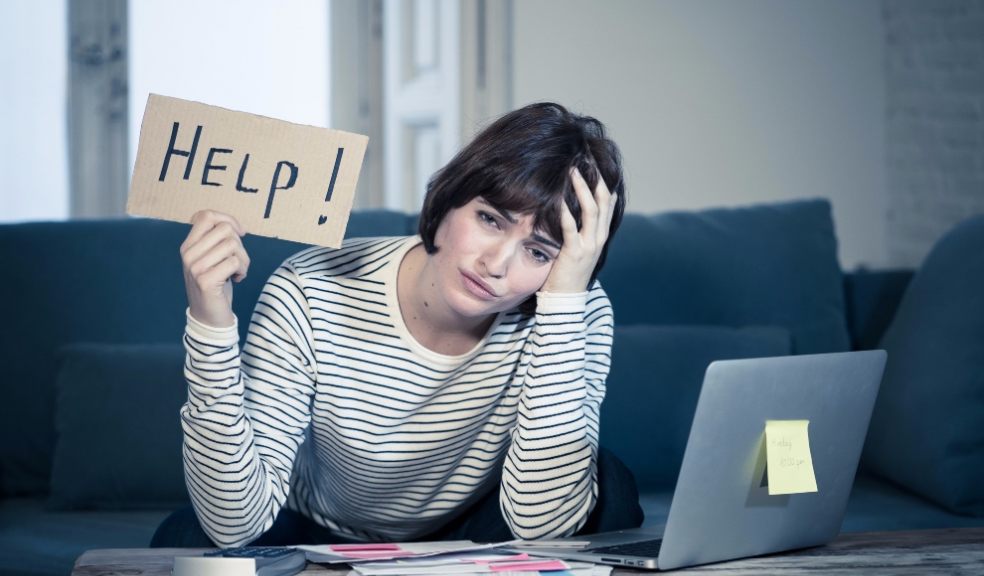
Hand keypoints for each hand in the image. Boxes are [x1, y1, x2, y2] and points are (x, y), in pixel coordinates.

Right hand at [180, 210, 249, 327]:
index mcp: (188, 245)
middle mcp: (188, 254)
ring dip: (243, 259)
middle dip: (240, 244)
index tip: (239, 233)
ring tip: (238, 271)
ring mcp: (195, 267)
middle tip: (238, 260)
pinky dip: (242, 270)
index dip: (228, 219)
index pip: (206, 216)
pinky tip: (237, 279)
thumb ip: (217, 241)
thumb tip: (236, 227)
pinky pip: (234, 262)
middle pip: (225, 229)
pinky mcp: (205, 280)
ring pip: (232, 245)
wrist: (209, 316)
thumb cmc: (215, 284)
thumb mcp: (212, 258)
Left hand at [540, 167, 617, 292]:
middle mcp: (599, 237)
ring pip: (592, 210)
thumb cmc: (569, 269)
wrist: (567, 298)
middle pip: (604, 201)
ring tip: (573, 171)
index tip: (594, 161)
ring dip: (582, 188)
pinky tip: (560, 198)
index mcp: (601, 233)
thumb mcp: (581, 245)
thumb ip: (582, 227)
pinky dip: (566, 212)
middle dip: (596, 178)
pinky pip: (571, 228)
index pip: (608, 201)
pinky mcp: (575, 253)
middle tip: (586, 158)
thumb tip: (574, 206)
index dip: (603, 180)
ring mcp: (589, 245)